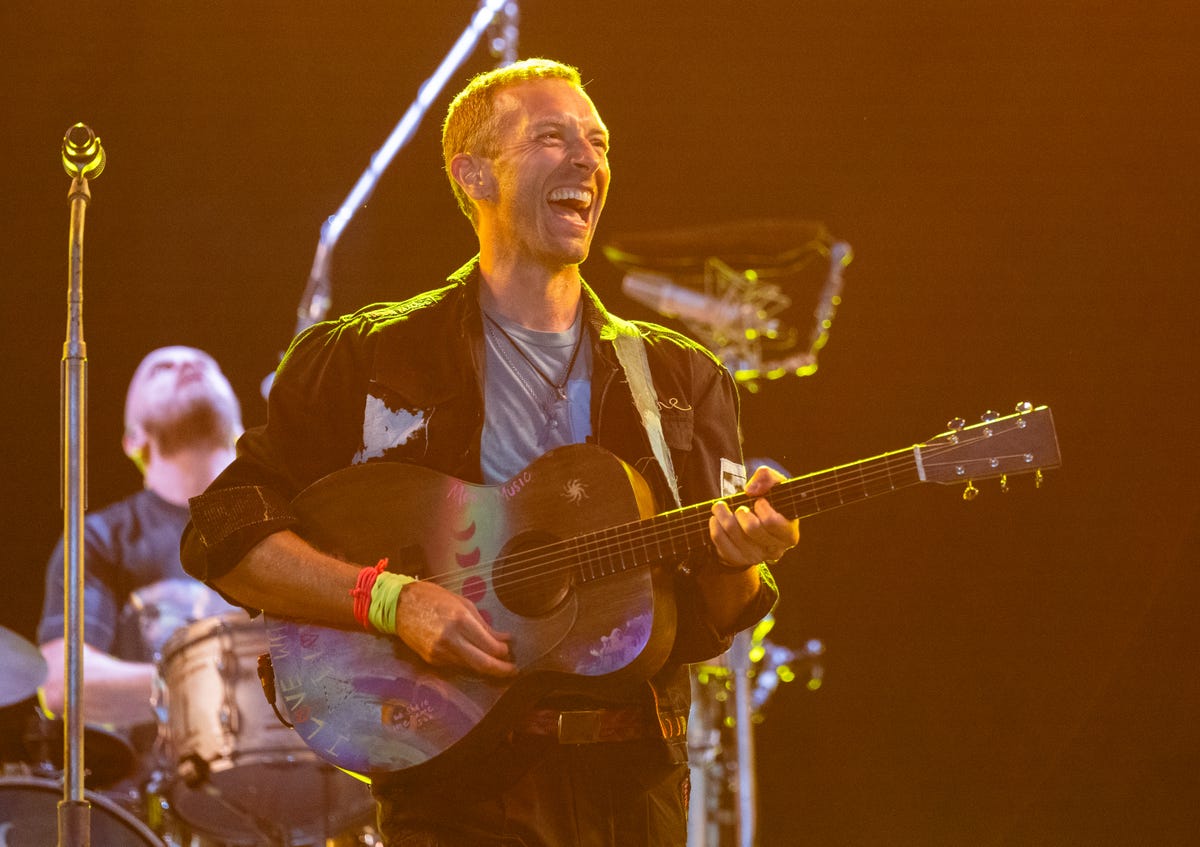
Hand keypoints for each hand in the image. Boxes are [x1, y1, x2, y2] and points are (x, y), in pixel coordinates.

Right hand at [394, 580, 516, 676]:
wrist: (400, 605)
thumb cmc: (434, 598)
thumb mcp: (464, 605)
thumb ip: (485, 626)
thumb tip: (505, 639)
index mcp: (461, 621)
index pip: (490, 647)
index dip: (503, 653)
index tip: (510, 652)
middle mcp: (450, 640)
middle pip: (482, 664)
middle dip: (501, 670)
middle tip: (513, 671)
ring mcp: (439, 653)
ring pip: (470, 667)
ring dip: (485, 666)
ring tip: (495, 662)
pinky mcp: (431, 660)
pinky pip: (456, 665)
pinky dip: (468, 662)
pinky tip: (473, 656)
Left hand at [708, 465, 798, 568]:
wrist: (757, 524)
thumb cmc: (770, 503)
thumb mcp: (775, 487)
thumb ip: (768, 478)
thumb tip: (751, 490)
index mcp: (789, 535)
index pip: (772, 522)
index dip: (762, 507)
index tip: (759, 501)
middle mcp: (774, 550)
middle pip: (752, 528)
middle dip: (741, 511)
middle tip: (739, 507)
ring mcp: (755, 557)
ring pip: (733, 532)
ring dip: (723, 514)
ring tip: (721, 507)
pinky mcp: (737, 559)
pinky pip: (719, 540)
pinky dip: (714, 525)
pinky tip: (716, 518)